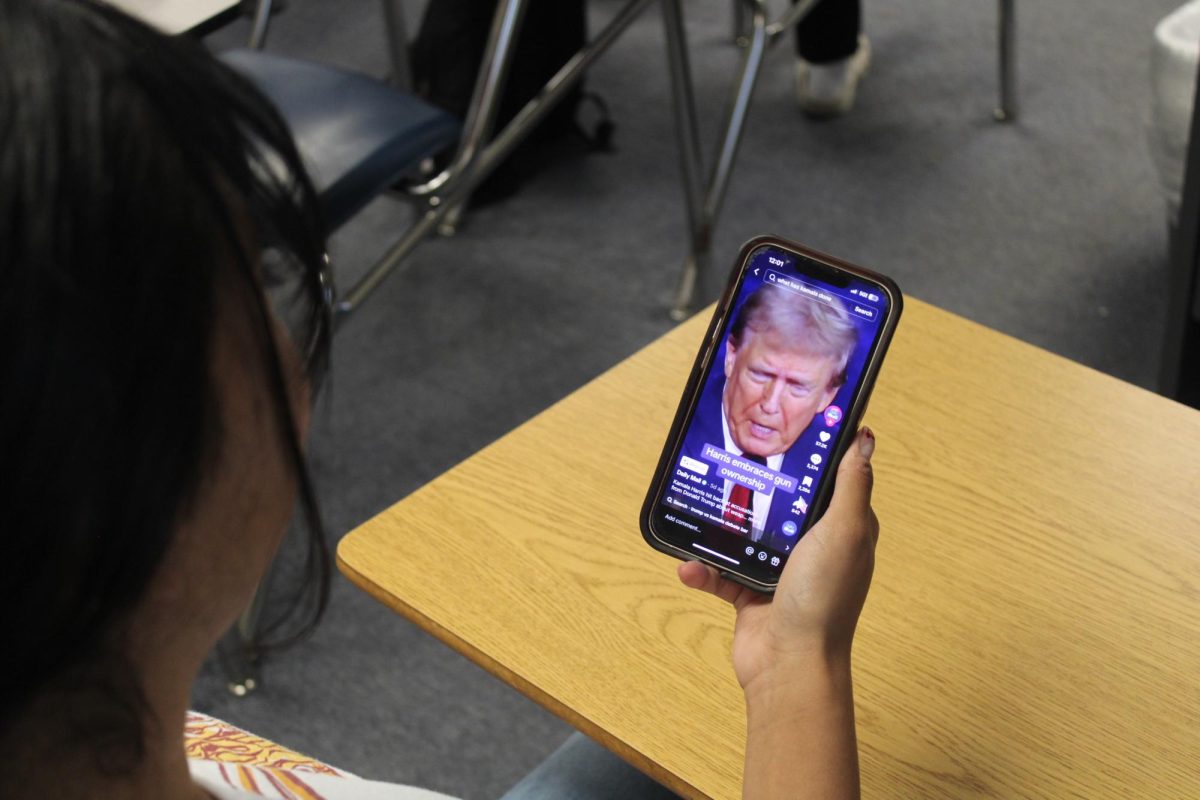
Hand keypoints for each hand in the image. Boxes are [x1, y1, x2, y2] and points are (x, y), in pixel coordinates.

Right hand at [678, 427, 878, 693]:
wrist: (789, 665)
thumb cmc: (823, 598)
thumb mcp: (843, 531)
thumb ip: (852, 485)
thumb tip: (865, 438)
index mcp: (843, 530)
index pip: (833, 482)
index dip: (816, 455)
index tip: (791, 427)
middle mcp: (814, 549)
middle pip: (783, 504)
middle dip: (759, 486)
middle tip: (733, 459)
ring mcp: (781, 571)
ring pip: (747, 535)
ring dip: (721, 529)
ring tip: (701, 509)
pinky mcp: (751, 594)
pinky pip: (722, 572)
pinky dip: (704, 570)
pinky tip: (689, 566)